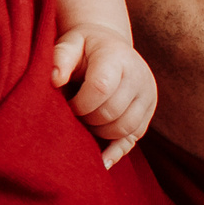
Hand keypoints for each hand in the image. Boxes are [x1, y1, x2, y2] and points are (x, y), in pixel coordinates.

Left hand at [55, 24, 156, 168]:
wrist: (110, 46)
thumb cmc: (84, 47)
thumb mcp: (70, 43)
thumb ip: (61, 58)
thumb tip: (55, 80)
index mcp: (117, 57)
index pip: (101, 88)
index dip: (80, 103)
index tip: (67, 104)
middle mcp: (138, 76)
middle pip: (113, 112)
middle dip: (88, 119)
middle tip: (74, 115)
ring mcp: (147, 96)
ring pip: (124, 128)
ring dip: (99, 133)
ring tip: (85, 122)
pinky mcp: (148, 112)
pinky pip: (134, 139)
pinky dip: (116, 151)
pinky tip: (101, 161)